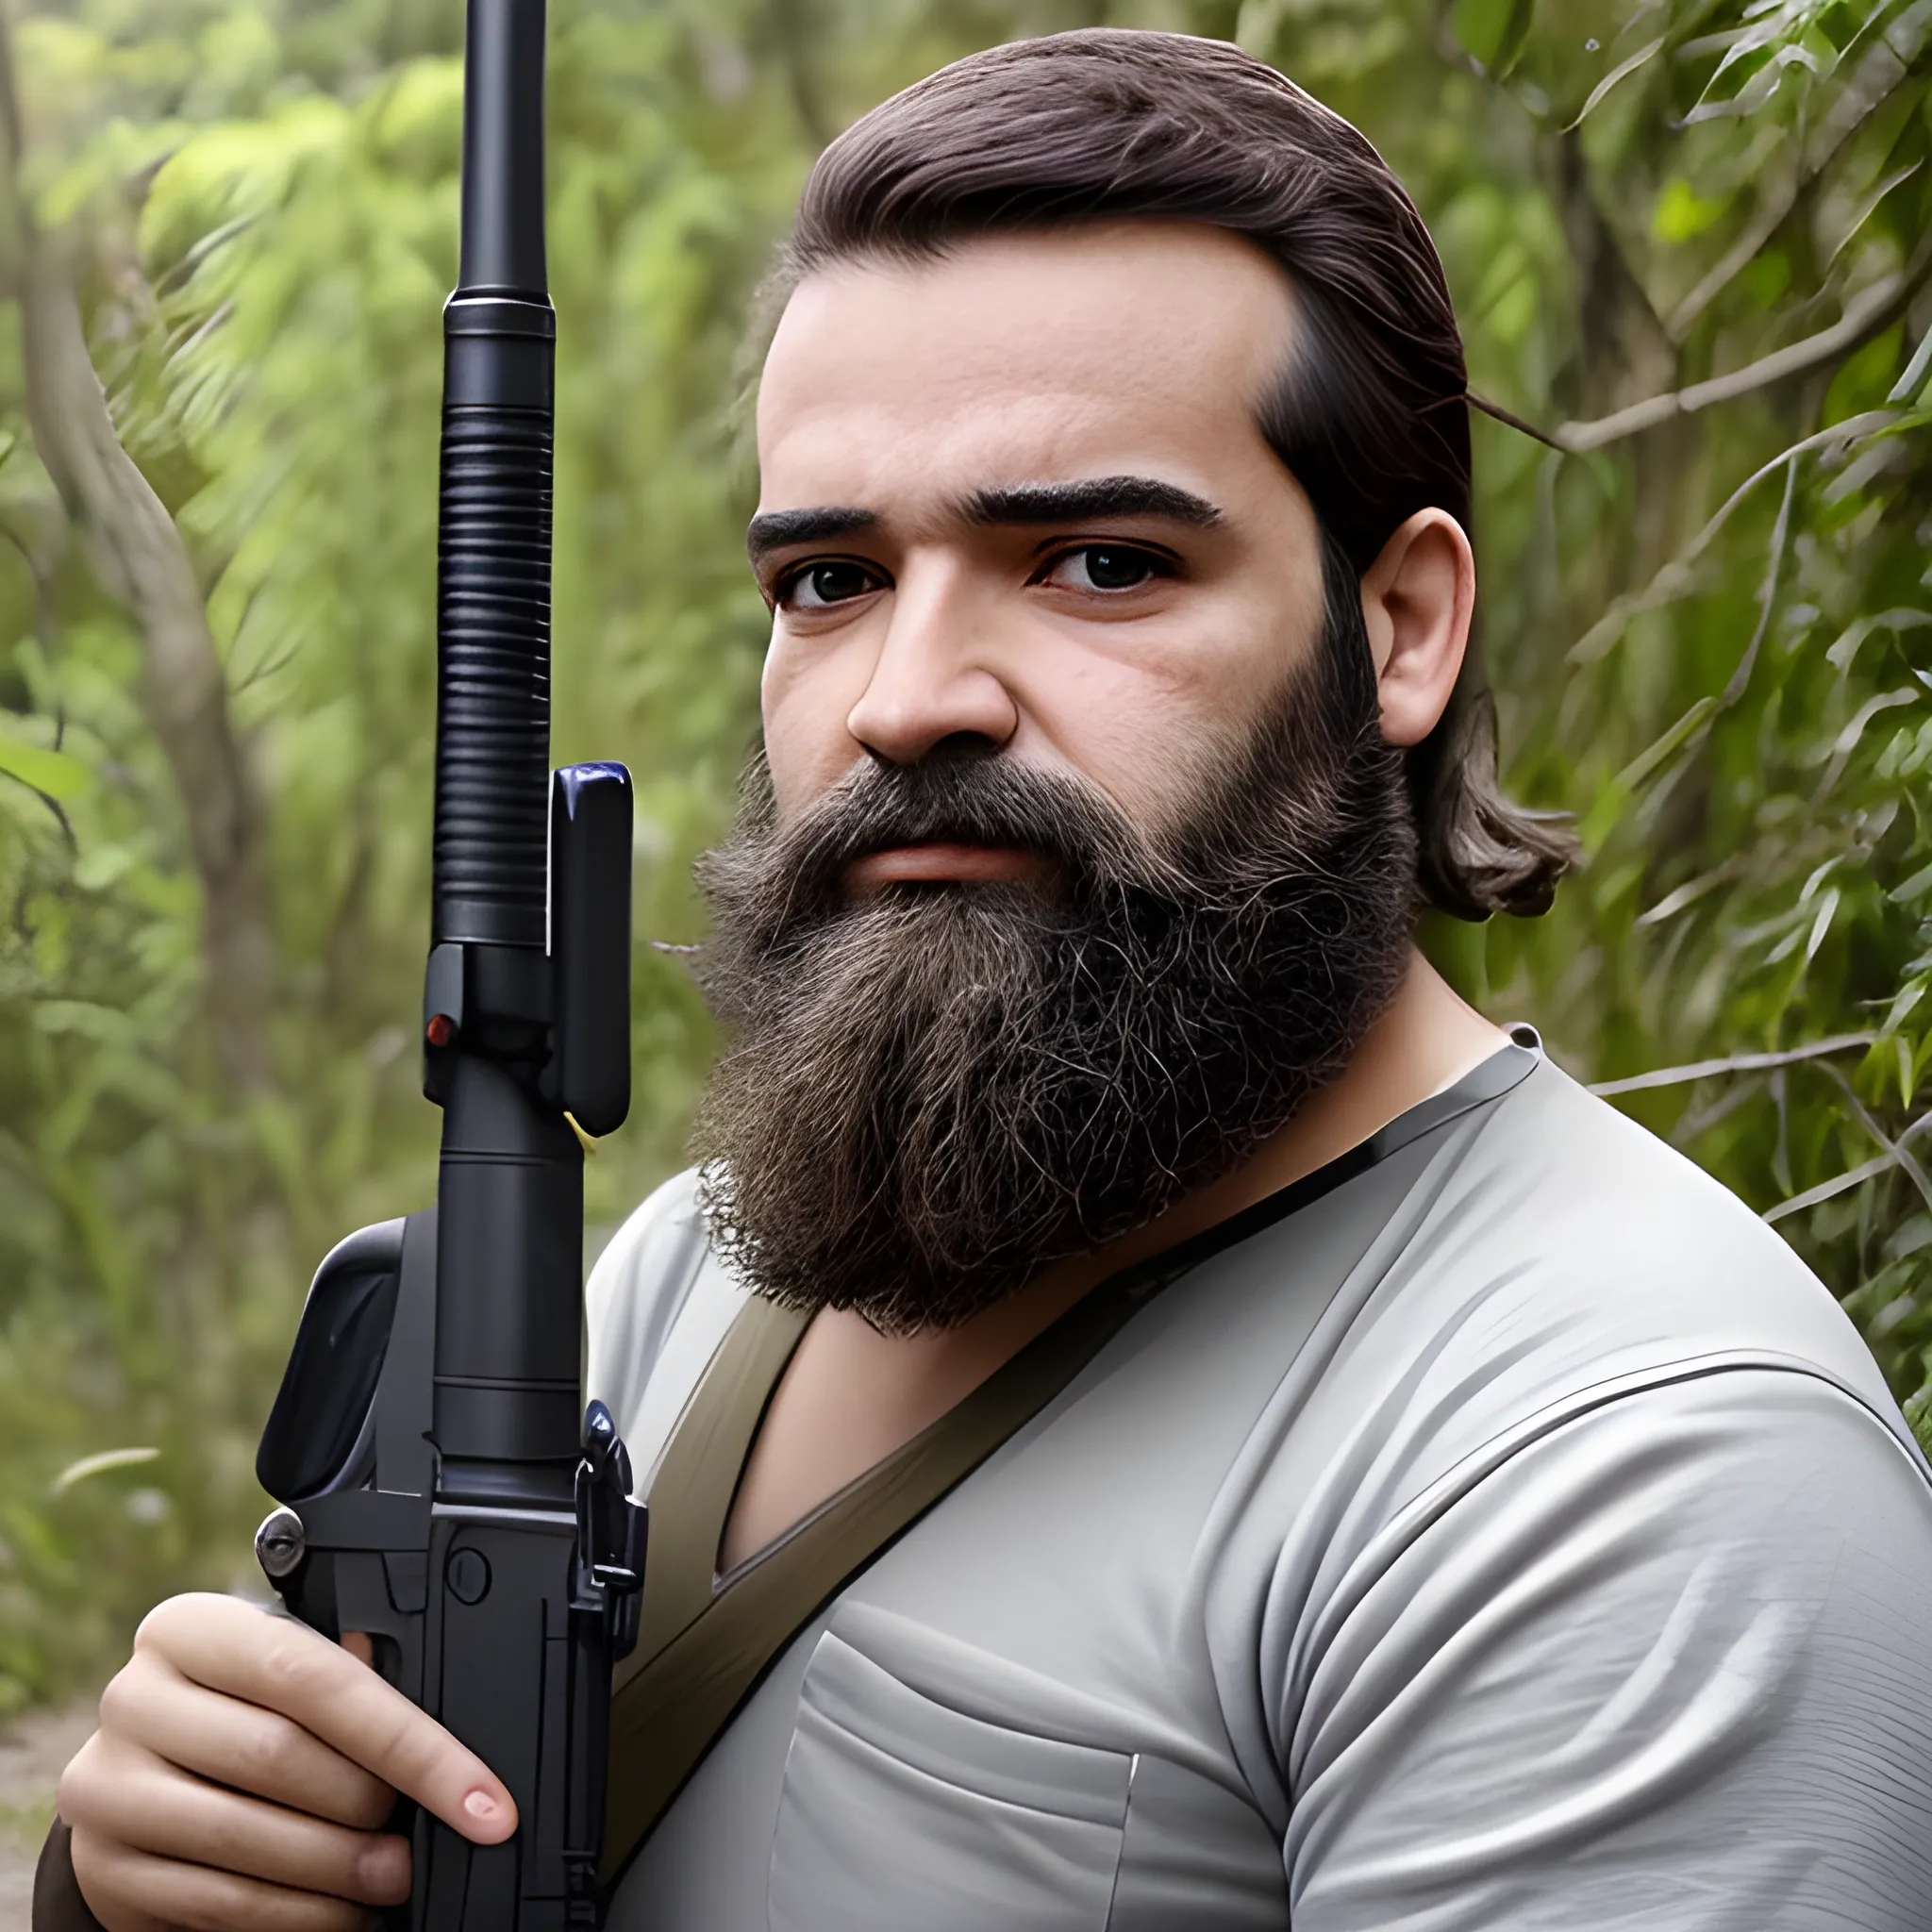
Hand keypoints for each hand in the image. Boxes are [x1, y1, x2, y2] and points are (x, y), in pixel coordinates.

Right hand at [56, 1592, 516, 1931]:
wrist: (138, 1773)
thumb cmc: (237, 1706)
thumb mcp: (278, 1666)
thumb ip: (344, 1675)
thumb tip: (427, 1693)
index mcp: (191, 1630)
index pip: (317, 1677)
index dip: (411, 1743)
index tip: (483, 1799)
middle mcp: (136, 1700)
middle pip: (281, 1757)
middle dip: (374, 1808)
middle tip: (428, 1842)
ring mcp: (109, 1787)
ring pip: (249, 1839)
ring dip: (340, 1872)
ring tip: (394, 1880)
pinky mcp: (105, 1868)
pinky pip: (218, 1902)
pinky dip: (296, 1915)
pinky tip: (342, 1912)